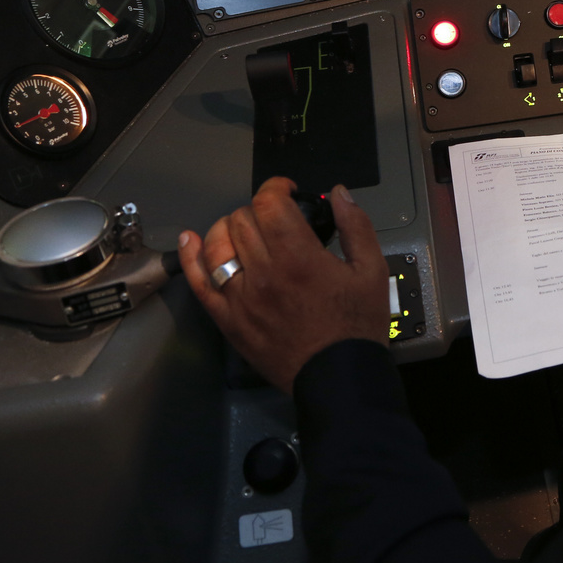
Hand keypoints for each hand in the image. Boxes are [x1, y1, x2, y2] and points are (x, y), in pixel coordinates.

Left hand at [178, 178, 388, 392]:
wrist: (337, 375)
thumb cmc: (356, 325)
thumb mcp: (372, 270)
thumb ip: (356, 226)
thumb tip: (340, 194)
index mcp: (300, 258)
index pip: (269, 204)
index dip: (276, 187)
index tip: (287, 191)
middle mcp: (264, 274)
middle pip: (243, 219)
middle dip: (260, 209)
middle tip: (277, 219)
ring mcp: (240, 297)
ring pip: (216, 243)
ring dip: (229, 227)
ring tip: (246, 230)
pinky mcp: (227, 318)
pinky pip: (198, 281)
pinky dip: (190, 257)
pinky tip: (190, 241)